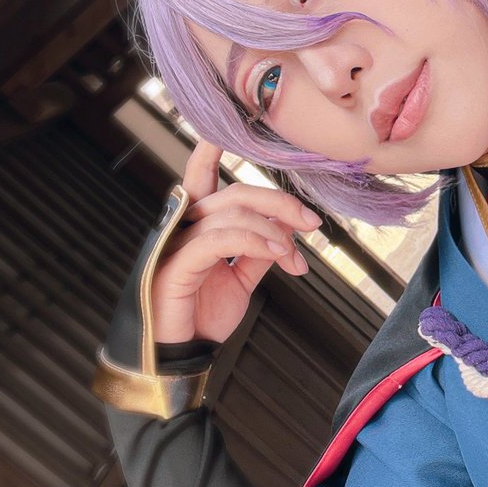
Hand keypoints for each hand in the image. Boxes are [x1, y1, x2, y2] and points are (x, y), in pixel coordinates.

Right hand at [150, 141, 322, 344]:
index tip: (224, 129)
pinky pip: (219, 240)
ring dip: (274, 231)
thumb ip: (260, 250)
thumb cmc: (202, 316)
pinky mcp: (175, 265)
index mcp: (195, 226)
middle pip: (236, 195)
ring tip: (293, 256)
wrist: (180, 358)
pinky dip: (255, 242)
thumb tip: (289, 227)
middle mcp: (182, 228)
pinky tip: (278, 255)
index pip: (201, 178)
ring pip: (231, 214)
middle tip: (312, 223)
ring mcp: (176, 245)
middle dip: (279, 203)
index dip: (209, 151)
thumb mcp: (241, 279)